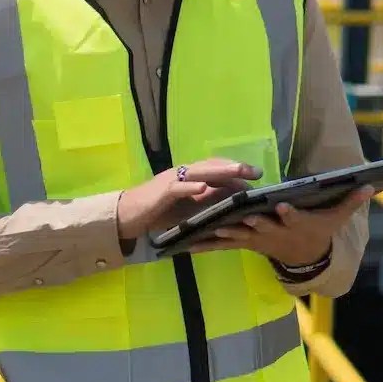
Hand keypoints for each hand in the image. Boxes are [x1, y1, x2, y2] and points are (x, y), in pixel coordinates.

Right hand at [115, 159, 259, 242]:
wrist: (127, 215)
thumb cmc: (155, 212)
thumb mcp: (184, 208)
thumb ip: (203, 203)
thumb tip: (227, 202)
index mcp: (188, 178)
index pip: (215, 169)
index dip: (235, 171)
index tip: (254, 176)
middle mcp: (182, 174)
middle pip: (212, 166)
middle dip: (234, 168)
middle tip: (256, 172)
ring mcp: (172, 181)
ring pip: (200, 172)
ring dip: (220, 171)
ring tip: (239, 172)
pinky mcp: (162, 192)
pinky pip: (178, 187)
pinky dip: (191, 187)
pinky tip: (204, 187)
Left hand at [200, 188, 371, 266]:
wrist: (305, 257)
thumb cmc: (319, 231)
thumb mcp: (336, 218)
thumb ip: (350, 201)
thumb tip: (371, 186)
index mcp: (295, 223)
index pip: (293, 216)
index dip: (288, 213)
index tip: (282, 206)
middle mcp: (275, 232)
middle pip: (261, 226)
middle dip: (251, 222)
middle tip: (237, 218)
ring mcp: (258, 239)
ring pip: (238, 235)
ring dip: (223, 233)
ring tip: (206, 230)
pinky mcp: (245, 242)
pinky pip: (223, 244)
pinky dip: (207, 243)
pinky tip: (187, 244)